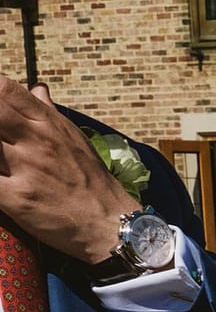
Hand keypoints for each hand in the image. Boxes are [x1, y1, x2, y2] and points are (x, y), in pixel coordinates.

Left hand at [0, 80, 139, 262]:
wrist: (109, 223)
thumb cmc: (90, 180)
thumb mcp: (75, 138)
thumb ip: (48, 112)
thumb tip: (37, 88)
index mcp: (49, 125)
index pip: (4, 90)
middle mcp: (36, 142)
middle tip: (0, 140)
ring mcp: (26, 168)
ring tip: (1, 158)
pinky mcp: (16, 198)